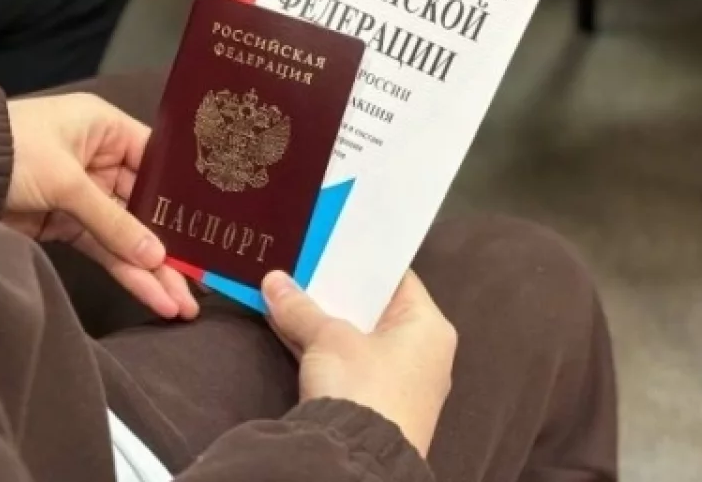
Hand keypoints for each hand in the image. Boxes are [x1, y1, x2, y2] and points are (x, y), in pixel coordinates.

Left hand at [5, 94, 198, 319]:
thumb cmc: (12, 151)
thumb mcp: (67, 181)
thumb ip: (113, 221)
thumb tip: (157, 256)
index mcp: (105, 129)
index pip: (156, 163)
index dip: (180, 198)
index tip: (208, 229)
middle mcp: (100, 159)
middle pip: (145, 207)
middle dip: (170, 247)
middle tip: (198, 285)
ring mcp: (83, 195)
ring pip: (127, 235)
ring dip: (151, 269)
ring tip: (179, 306)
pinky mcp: (64, 224)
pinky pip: (103, 249)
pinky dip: (124, 271)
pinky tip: (151, 295)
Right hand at [262, 270, 455, 457]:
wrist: (360, 460)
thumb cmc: (361, 384)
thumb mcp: (327, 338)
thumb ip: (300, 307)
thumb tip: (273, 280)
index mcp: (428, 326)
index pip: (396, 277)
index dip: (361, 260)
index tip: (330, 241)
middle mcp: (421, 351)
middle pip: (373, 307)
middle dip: (335, 289)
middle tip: (303, 260)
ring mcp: (398, 380)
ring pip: (356, 336)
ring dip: (323, 318)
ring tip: (286, 288)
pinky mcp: (374, 402)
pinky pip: (346, 361)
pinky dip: (322, 346)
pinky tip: (287, 325)